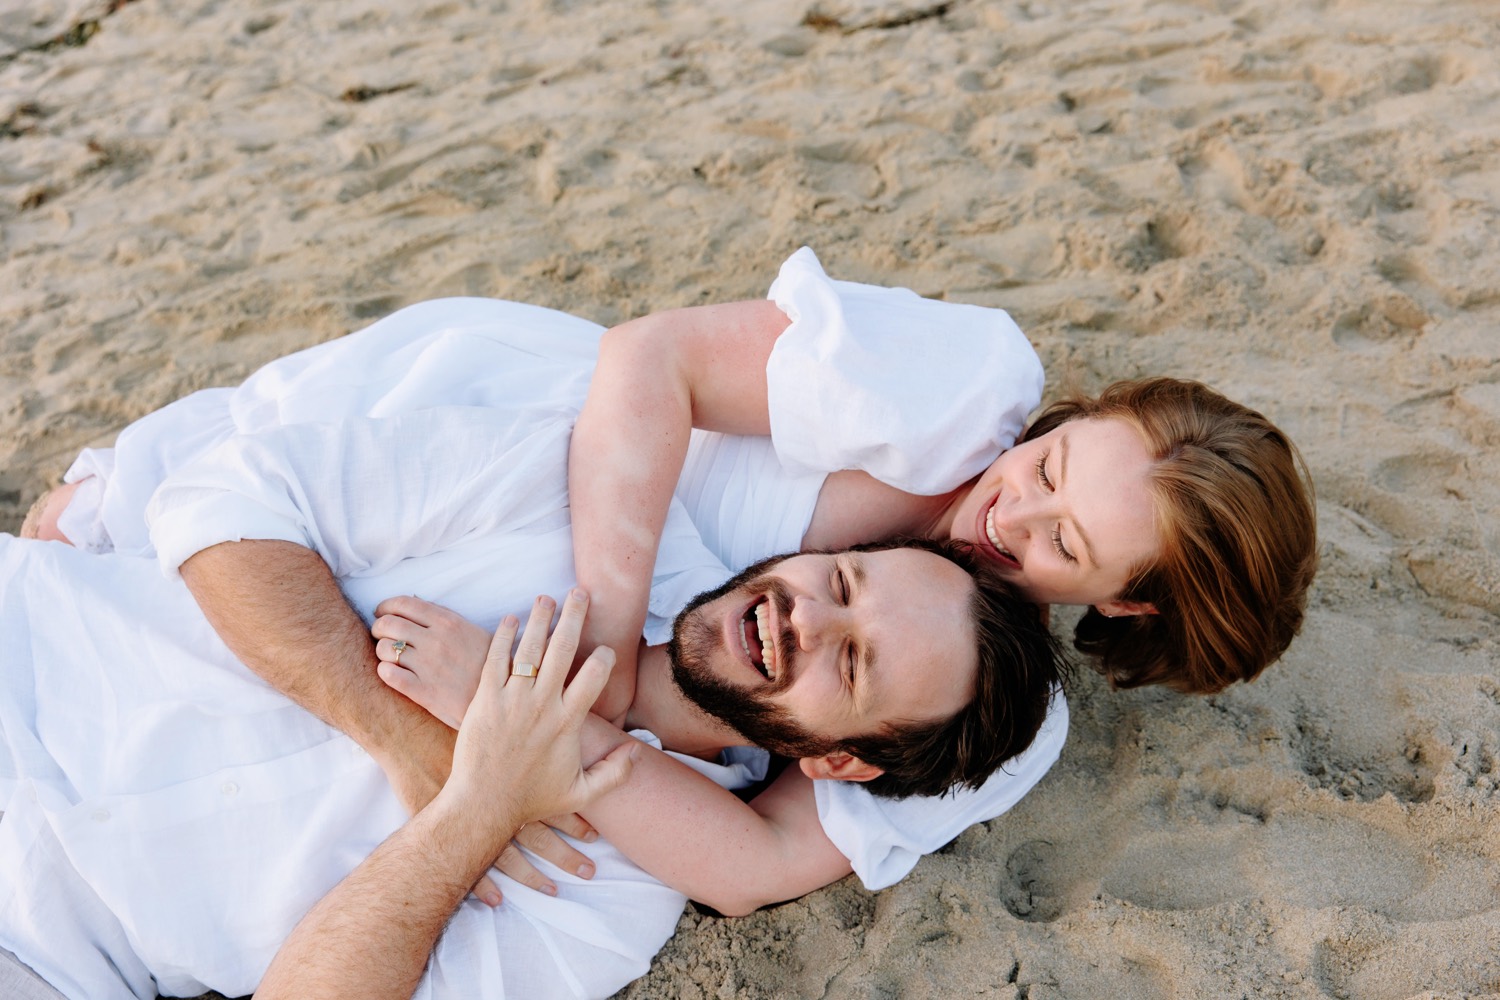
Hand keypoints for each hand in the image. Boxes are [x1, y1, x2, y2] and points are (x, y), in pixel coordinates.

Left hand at [373, 595, 491, 727]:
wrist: (502, 698)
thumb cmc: (488, 663)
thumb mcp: (473, 631)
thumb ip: (445, 616)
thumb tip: (415, 601)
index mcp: (448, 622)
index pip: (402, 604)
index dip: (385, 607)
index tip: (382, 613)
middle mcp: (435, 641)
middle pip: (387, 624)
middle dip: (378, 628)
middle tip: (383, 636)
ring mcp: (428, 666)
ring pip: (385, 649)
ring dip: (383, 651)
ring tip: (391, 656)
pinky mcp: (424, 691)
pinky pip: (389, 674)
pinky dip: (385, 671)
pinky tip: (393, 672)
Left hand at [438, 590, 635, 862]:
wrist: (483, 805)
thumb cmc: (532, 800)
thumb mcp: (581, 793)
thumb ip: (615, 773)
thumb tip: (639, 751)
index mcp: (567, 721)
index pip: (594, 675)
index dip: (604, 656)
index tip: (605, 650)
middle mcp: (542, 705)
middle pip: (562, 649)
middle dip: (574, 616)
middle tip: (580, 592)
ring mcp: (512, 700)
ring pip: (529, 648)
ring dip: (539, 618)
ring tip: (546, 598)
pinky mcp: (484, 699)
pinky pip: (495, 659)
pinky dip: (504, 637)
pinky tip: (511, 620)